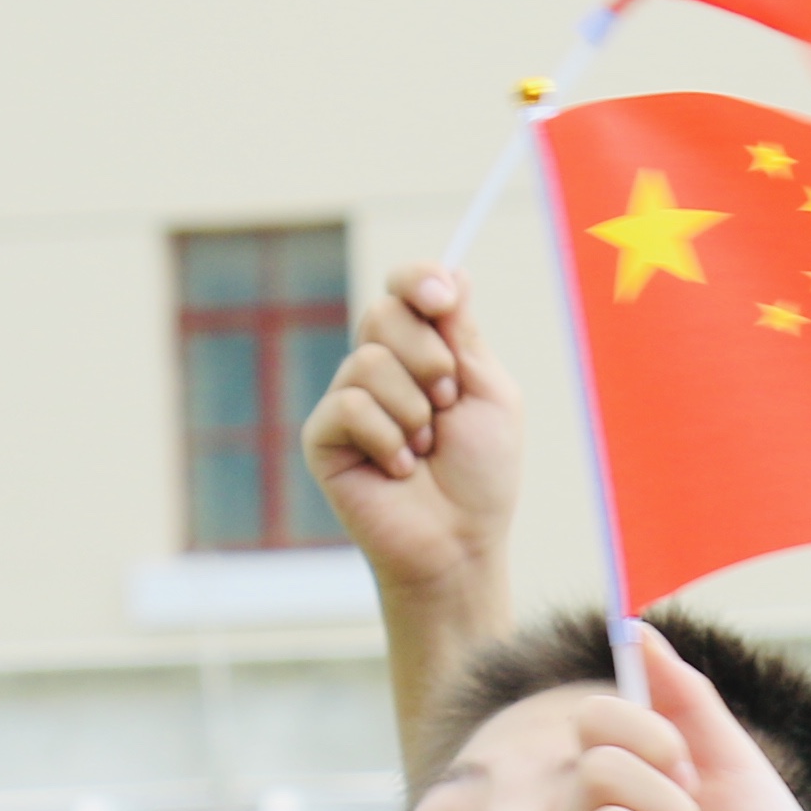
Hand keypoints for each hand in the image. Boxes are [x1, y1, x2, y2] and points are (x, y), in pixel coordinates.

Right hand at [298, 267, 522, 601]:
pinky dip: (387, 438)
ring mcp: (348, 401)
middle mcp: (381, 368)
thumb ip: (462, 335)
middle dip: (431, 359)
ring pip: (369, 360)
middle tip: (448, 404)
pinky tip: (398, 469)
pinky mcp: (323, 436)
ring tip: (424, 449)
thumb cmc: (482, 473)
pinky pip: (350, 405)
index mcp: (423, 351)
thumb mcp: (487, 392)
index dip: (419, 281)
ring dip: (414, 410)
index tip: (442, 298)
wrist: (459, 540)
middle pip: (384, 312)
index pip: (406, 290)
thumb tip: (454, 270)